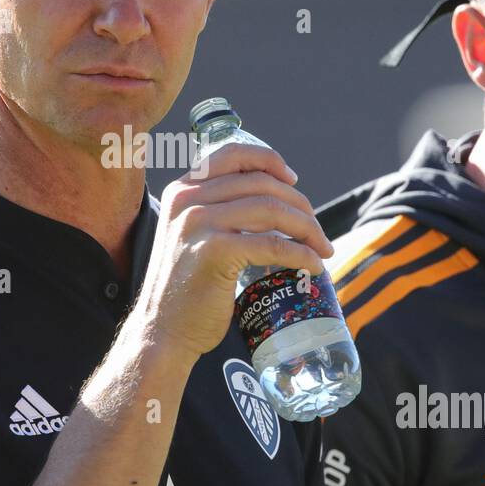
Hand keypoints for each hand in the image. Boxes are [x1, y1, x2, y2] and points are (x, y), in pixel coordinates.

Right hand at [128, 143, 334, 362]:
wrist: (162, 331)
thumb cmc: (185, 289)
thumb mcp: (193, 236)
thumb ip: (219, 212)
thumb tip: (274, 203)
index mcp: (182, 190)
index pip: (233, 154)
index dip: (270, 161)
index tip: (293, 180)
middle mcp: (187, 199)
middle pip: (261, 184)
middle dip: (300, 205)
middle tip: (318, 231)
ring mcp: (198, 223)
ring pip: (271, 210)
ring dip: (307, 228)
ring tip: (322, 248)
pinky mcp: (213, 252)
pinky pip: (272, 245)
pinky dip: (301, 254)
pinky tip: (313, 265)